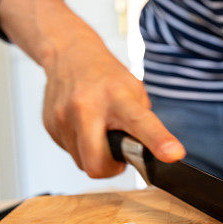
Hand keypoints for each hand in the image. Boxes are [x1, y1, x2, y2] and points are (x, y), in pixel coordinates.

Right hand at [43, 39, 184, 177]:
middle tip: (117, 157)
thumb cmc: (106, 76)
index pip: (141, 123)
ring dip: (94, 157)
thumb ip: (142, 123)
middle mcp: (87, 106)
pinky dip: (80, 147)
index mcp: (118, 96)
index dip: (159, 141)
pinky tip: (83, 127)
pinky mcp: (49, 126)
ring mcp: (64, 117)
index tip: (173, 154)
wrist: (68, 54)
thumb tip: (150, 154)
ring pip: (82, 163)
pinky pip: (70, 153)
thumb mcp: (133, 90)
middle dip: (109, 169)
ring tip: (98, 133)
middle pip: (97, 163)